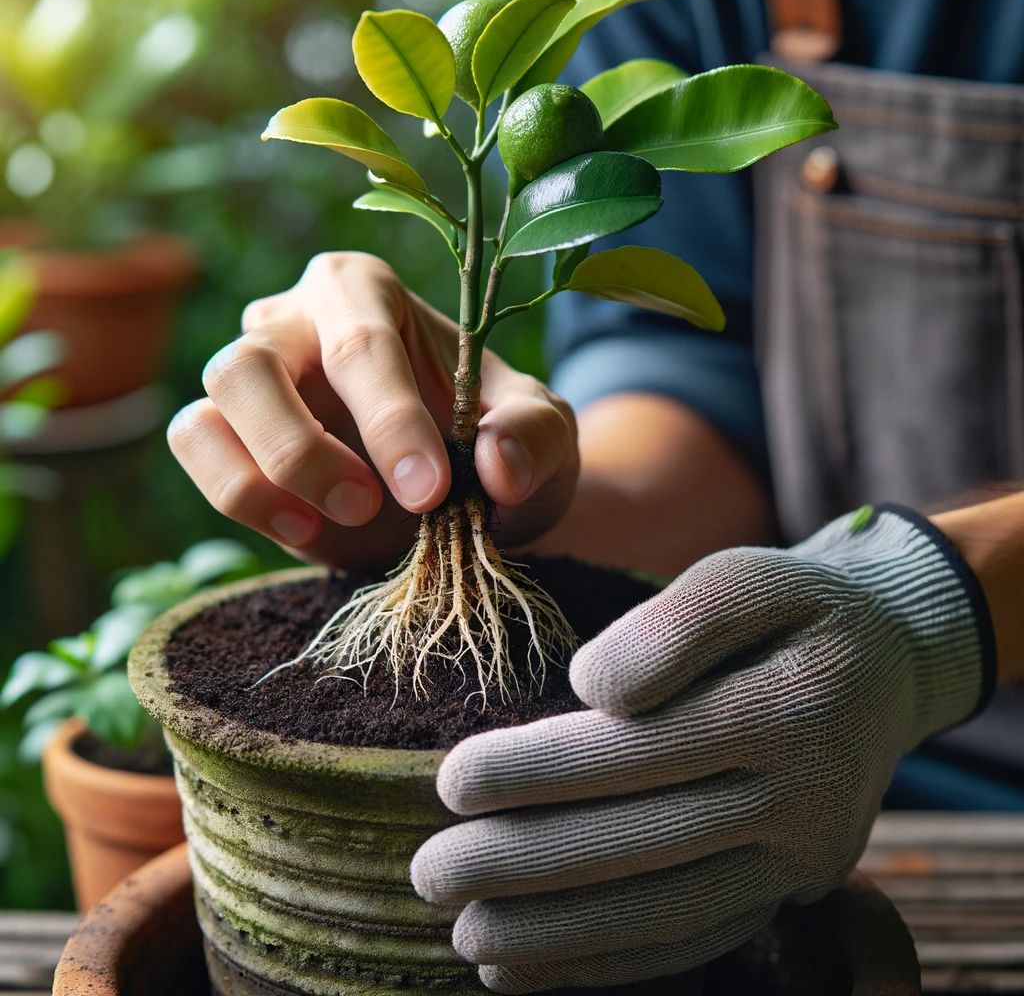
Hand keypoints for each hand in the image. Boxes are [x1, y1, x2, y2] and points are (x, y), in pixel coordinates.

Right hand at [168, 252, 577, 569]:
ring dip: (266, 473)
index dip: (390, 420)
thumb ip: (532, 437)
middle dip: (306, 450)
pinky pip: (196, 444)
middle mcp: (292, 319)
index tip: (430, 490)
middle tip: (371, 506)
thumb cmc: (492, 435)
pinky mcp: (226, 429)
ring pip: (213, 404)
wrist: (457, 486)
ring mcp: (249, 372)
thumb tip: (497, 463)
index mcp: (366, 292)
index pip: (361, 343)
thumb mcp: (540, 431)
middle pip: (252, 364)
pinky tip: (303, 527)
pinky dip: (237, 492)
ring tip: (342, 521)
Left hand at [411, 505, 993, 992]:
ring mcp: (797, 861)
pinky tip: (532, 966)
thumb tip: (590, 687)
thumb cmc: (794, 610)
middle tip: (431, 874)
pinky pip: (693, 939)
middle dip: (524, 865)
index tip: (452, 781)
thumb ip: (676, 625)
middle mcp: (798, 800)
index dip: (540, 770)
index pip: (639, 750)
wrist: (887, 663)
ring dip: (555, 933)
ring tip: (466, 935)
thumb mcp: (746, 577)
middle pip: (640, 842)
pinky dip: (606, 961)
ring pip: (662, 912)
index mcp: (785, 708)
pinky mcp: (787, 892)